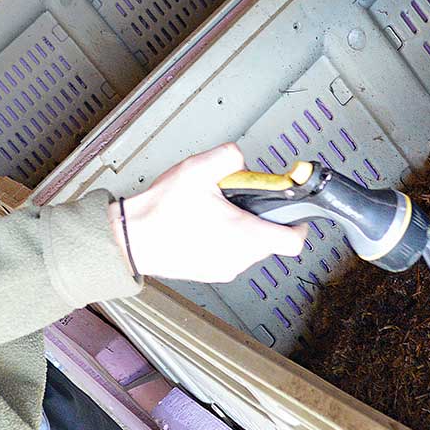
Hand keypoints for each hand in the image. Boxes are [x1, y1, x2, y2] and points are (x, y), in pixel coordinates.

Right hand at [112, 143, 307, 282]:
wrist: (131, 239)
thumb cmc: (161, 212)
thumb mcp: (198, 169)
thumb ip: (229, 157)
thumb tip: (240, 159)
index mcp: (245, 236)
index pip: (293, 241)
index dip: (299, 223)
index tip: (293, 209)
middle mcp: (239, 258)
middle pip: (271, 240)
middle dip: (262, 216)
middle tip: (241, 198)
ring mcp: (224, 269)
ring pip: (250, 247)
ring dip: (242, 228)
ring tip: (217, 209)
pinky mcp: (209, 272)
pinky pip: (230, 254)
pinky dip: (226, 239)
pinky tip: (203, 223)